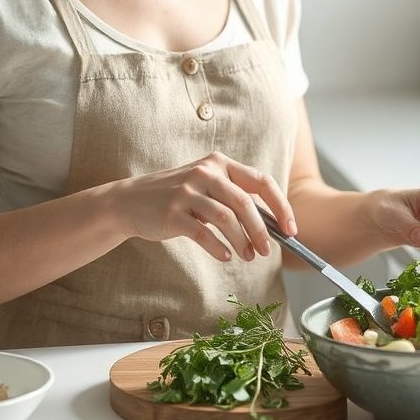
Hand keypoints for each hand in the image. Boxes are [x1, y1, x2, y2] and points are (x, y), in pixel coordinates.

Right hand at [107, 152, 296, 262]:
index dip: (280, 206)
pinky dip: (217, 247)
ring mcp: (187, 191)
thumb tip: (270, 227)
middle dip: (261, 230)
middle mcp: (205, 172)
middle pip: (244, 202)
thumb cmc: (177, 197)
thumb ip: (234, 198)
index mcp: (219, 163)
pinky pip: (202, 233)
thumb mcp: (206, 187)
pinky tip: (224, 256)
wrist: (129, 201)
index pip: (261, 181)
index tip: (290, 229)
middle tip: (267, 251)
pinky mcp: (172, 212)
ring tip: (247, 256)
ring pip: (225, 218)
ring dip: (241, 241)